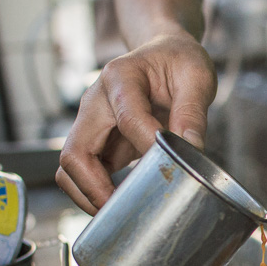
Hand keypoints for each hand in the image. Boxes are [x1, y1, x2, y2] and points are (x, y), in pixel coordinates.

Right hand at [56, 30, 216, 213]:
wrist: (163, 53)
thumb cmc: (178, 61)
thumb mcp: (196, 76)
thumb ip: (193, 112)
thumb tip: (192, 148)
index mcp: (120, 77)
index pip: (127, 118)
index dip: (147, 144)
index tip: (171, 162)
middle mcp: (96, 102)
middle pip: (74, 152)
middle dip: (94, 188)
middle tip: (125, 208)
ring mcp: (93, 124)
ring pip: (70, 168)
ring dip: (88, 195)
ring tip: (120, 212)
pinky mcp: (100, 142)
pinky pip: (85, 172)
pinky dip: (96, 192)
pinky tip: (123, 202)